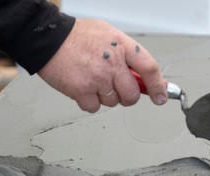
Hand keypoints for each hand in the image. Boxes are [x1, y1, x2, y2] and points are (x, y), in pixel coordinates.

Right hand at [38, 18, 167, 112]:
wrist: (49, 39)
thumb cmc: (78, 37)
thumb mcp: (110, 35)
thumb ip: (128, 56)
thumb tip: (144, 78)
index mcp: (122, 46)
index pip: (150, 69)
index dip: (158, 86)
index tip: (160, 97)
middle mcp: (112, 63)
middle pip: (131, 94)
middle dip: (126, 96)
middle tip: (116, 87)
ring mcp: (97, 78)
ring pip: (113, 102)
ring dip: (105, 96)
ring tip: (93, 79)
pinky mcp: (82, 90)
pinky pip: (95, 107)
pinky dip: (89, 101)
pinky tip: (83, 87)